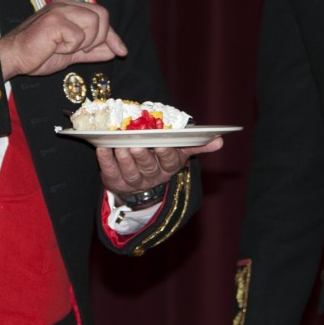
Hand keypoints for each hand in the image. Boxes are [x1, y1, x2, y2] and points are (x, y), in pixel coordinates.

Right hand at [0, 0, 126, 78]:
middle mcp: (65, 4)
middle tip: (82, 50)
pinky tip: (55, 48)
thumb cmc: (38, 54)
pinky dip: (70, 48)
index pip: (101, 16)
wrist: (14, 58)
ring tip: (64, 48)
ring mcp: (59, 10)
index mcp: (69, 8)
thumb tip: (113, 51)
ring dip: (84, 43)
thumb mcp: (72, 53)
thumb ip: (92, 50)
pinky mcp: (54, 20)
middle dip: (100, 38)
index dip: (113, 35)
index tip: (121, 51)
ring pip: (94, 24)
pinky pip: (79, 36)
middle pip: (102, 15)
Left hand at [97, 137, 223, 196]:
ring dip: (124, 159)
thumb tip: (221, 140)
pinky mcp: (115, 182)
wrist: (138, 184)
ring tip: (119, 145)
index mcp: (169, 167)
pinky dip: (106, 160)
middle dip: (142, 155)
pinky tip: (102, 148)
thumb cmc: (159, 158)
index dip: (165, 153)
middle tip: (136, 144)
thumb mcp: (178, 152)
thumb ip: (196, 145)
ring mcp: (133, 182)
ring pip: (130, 172)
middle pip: (148, 167)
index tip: (162, 143)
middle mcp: (152, 177)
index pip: (170, 161)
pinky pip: (110, 172)